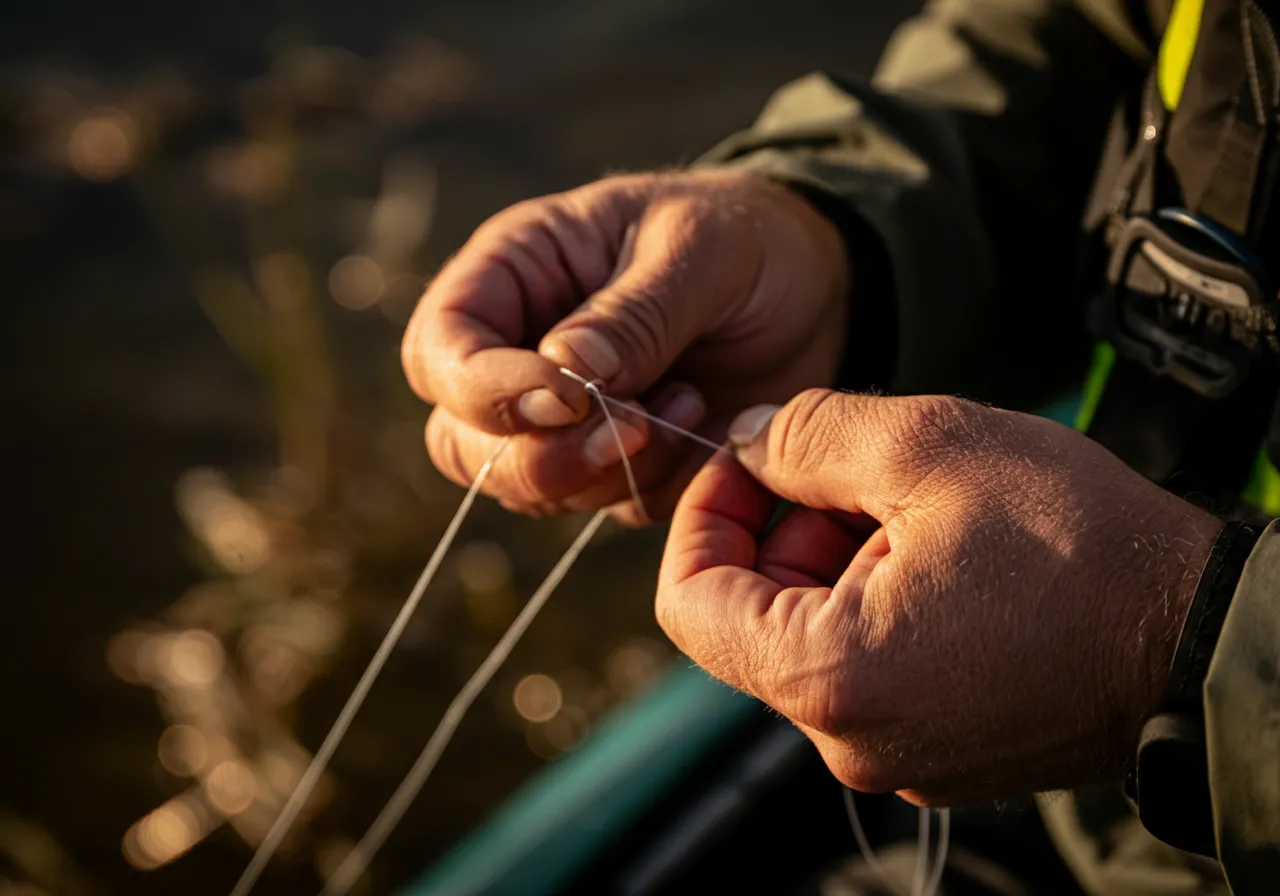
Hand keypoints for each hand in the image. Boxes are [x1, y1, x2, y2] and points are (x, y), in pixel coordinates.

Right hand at [401, 170, 849, 522]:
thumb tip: (562, 372)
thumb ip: (633, 313)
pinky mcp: (612, 464)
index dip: (483, 389)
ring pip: (526, 487)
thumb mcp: (696, 249)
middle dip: (542, 454)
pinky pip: (605, 504)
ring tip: (690, 401)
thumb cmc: (743, 238)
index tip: (568, 397)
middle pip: (462, 440)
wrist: (813, 287)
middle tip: (634, 427)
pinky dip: (654, 484)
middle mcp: (517, 352)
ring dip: (605, 471)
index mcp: (513, 275)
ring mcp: (559, 419)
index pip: (440, 350)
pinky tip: (705, 422)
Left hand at [656, 390, 1221, 803]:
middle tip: (852, 468)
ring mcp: (896, 756)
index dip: (702, 513)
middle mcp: (849, 739)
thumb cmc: (1083, 546)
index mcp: (828, 675)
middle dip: (783, 526)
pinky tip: (942, 554)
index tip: (744, 459)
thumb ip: (808, 436)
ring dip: (834, 558)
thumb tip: (742, 438)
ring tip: (916, 507)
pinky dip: (875, 600)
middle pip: (752, 615)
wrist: (1205, 633)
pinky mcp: (938, 751)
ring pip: (811, 636)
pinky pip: (867, 667)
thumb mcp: (931, 447)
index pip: (688, 601)